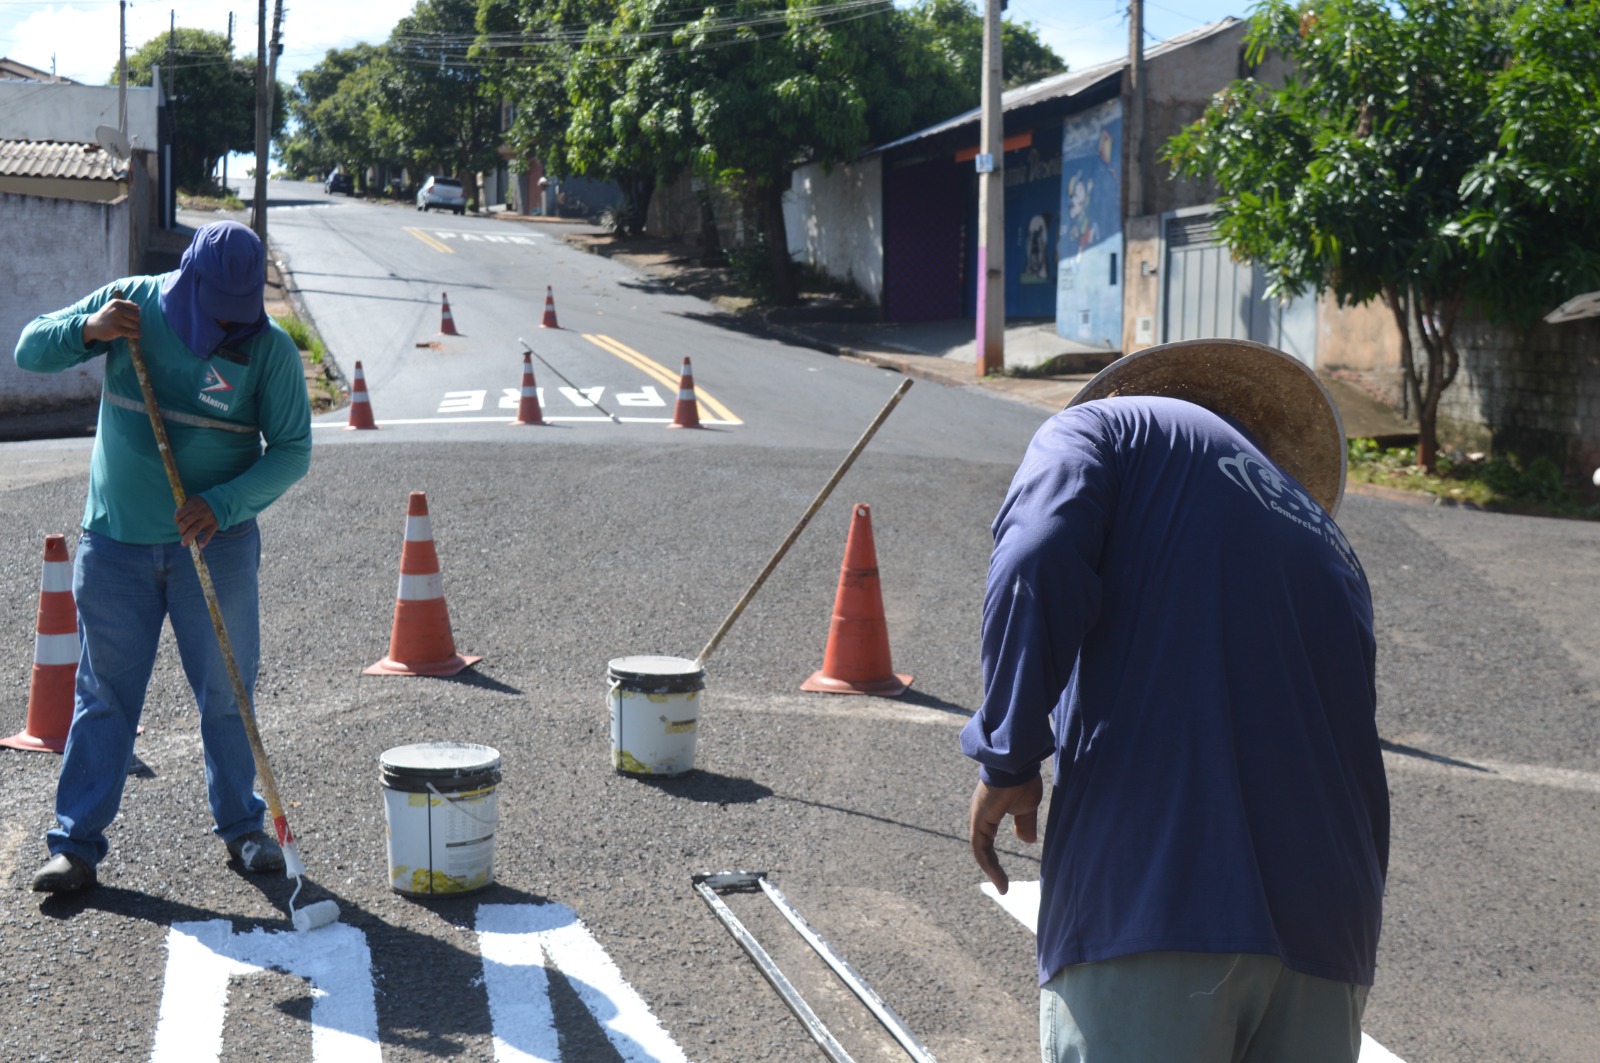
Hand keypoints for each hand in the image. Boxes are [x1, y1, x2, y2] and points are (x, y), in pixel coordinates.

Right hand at [82, 298, 141, 344]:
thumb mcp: (112, 306)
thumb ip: (124, 305)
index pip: (136, 308)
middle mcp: (116, 310)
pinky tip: (137, 335)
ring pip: (135, 325)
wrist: (93, 326)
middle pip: (137, 317)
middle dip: (137, 322)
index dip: (137, 314)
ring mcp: (116, 319)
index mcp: (117, 303)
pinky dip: (136, 334)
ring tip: (135, 331)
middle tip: (134, 326)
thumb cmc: (106, 316)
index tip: (133, 318)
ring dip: (137, 329)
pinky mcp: (115, 329)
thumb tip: (138, 308)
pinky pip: (131, 332)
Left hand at [175, 497, 218, 547]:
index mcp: (193, 504)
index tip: (177, 522)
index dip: (176, 520)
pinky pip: (209, 534)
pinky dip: (204, 540)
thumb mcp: (192, 500)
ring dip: (188, 537)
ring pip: (195, 529)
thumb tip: (177, 518)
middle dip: (181, 530)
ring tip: (183, 543)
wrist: (219, 503)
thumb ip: (183, 506)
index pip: (179, 514)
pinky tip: (200, 546)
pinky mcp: (214, 525)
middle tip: (181, 533)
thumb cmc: (200, 503)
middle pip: (185, 523)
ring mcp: (207, 519)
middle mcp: (200, 512)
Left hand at [969, 775, 1042, 894]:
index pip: (987, 841)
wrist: (1016, 765)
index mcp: (989, 813)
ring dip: (991, 870)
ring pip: (980, 851)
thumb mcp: (1027, 807)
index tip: (1004, 876)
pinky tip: (999, 878)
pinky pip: (980, 848)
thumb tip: (1026, 840)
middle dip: (992, 868)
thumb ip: (1025, 824)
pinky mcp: (979, 820)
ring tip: (1003, 888)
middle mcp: (980, 817)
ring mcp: (978, 818)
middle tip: (1003, 886)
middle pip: (982, 848)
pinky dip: (989, 865)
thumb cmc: (1022, 780)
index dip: (995, 859)